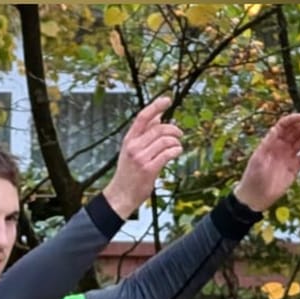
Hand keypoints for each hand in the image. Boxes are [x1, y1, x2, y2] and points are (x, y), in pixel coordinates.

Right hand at [104, 95, 186, 219]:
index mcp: (129, 140)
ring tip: (177, 146)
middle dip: (173, 129)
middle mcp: (134, 147)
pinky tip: (177, 152)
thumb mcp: (131, 150)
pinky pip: (167, 154)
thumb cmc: (128, 173)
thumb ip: (144, 134)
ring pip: (165, 140)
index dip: (156, 106)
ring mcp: (141, 158)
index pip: (143, 117)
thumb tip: (158, 116)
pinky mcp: (149, 169)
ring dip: (175, 141)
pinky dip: (176, 151)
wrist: (120, 196)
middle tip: (179, 133)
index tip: (167, 100)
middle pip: (159, 128)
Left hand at [234, 112, 299, 213]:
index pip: (284, 126)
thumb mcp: (258, 158)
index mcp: (272, 142)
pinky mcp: (295, 168)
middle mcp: (282, 147)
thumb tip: (276, 128)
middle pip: (296, 132)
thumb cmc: (253, 177)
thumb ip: (268, 143)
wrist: (255, 198)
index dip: (293, 120)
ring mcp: (289, 157)